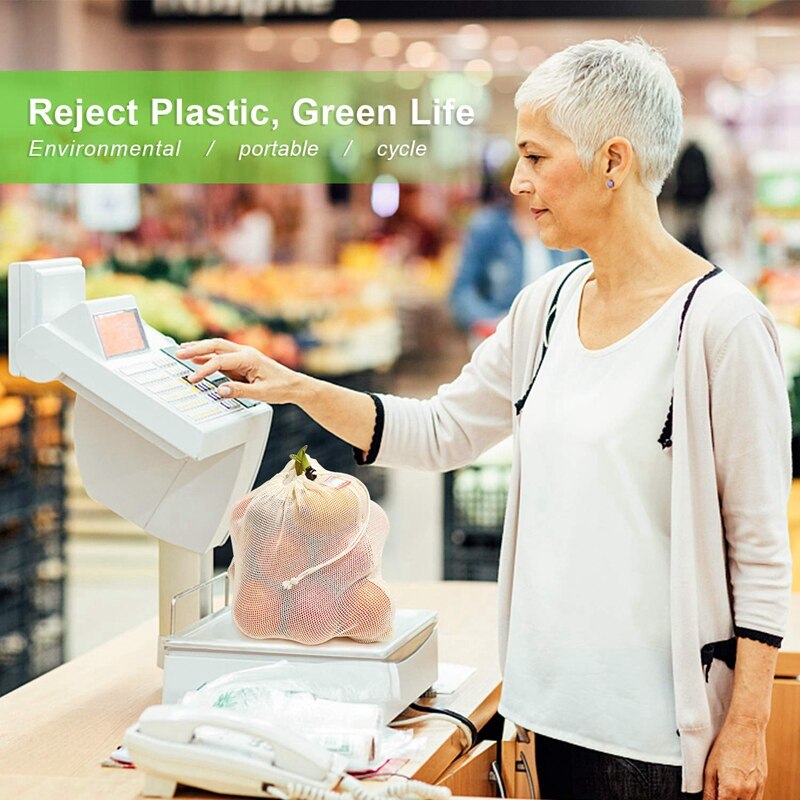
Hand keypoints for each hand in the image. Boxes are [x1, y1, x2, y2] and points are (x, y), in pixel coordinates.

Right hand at [175, 338, 303, 403]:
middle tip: (178, 353)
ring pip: (217, 347)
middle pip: (215, 345)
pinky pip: (221, 354)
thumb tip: (220, 390)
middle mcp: (245, 352)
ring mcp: (243, 355)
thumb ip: (239, 391)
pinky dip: (207, 355)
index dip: (204, 370)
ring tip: (182, 351)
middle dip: (196, 348)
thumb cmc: (281, 388)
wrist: (294, 385)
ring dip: (200, 348)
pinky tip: (197, 357)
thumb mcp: (261, 393)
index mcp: (249, 358)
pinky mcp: (242, 360)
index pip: (220, 361)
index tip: (194, 379)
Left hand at [703, 717, 767, 799]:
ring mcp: (758, 788)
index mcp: (731, 788)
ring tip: (726, 791)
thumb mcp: (709, 767)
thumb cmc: (726, 743)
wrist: (746, 727)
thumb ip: (709, 791)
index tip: (712, 798)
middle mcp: (747, 791)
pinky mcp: (763, 783)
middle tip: (718, 793)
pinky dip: (746, 799)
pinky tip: (737, 792)